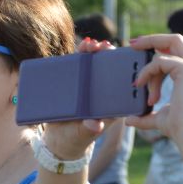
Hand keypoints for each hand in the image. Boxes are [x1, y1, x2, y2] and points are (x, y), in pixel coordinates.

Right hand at [39, 38, 111, 160]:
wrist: (60, 139)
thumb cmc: (75, 138)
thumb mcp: (81, 135)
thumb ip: (88, 130)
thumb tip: (95, 124)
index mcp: (110, 106)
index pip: (120, 84)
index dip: (122, 71)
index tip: (120, 61)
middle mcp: (102, 94)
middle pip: (108, 71)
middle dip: (107, 56)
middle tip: (104, 47)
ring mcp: (90, 87)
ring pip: (94, 65)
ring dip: (94, 53)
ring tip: (91, 44)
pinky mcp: (77, 84)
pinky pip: (80, 67)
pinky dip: (81, 56)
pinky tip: (83, 46)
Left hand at [126, 33, 182, 159]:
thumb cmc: (179, 129)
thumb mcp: (159, 119)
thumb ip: (146, 117)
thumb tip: (129, 120)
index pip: (174, 52)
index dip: (157, 47)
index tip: (137, 50)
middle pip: (175, 39)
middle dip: (152, 38)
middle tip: (131, 43)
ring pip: (167, 47)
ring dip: (146, 63)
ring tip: (136, 83)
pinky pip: (160, 61)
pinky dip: (147, 72)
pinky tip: (140, 85)